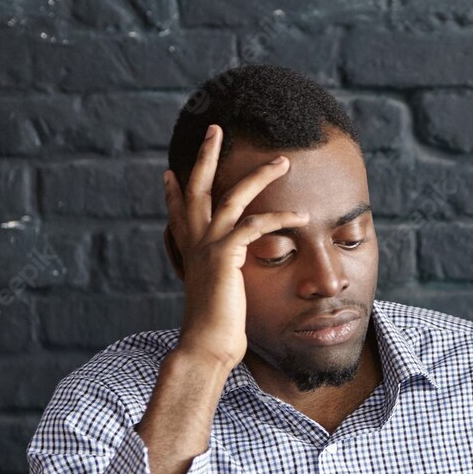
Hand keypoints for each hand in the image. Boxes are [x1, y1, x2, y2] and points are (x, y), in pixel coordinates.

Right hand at [163, 123, 308, 370]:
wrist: (207, 345)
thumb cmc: (216, 328)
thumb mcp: (216, 295)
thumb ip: (217, 278)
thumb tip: (221, 278)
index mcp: (190, 249)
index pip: (179, 210)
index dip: (174, 190)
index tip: (170, 172)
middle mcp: (195, 241)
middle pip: (198, 186)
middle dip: (207, 155)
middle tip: (215, 128)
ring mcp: (209, 246)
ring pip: (233, 196)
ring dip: (260, 175)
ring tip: (283, 161)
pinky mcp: (226, 255)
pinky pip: (256, 225)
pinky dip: (281, 217)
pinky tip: (302, 214)